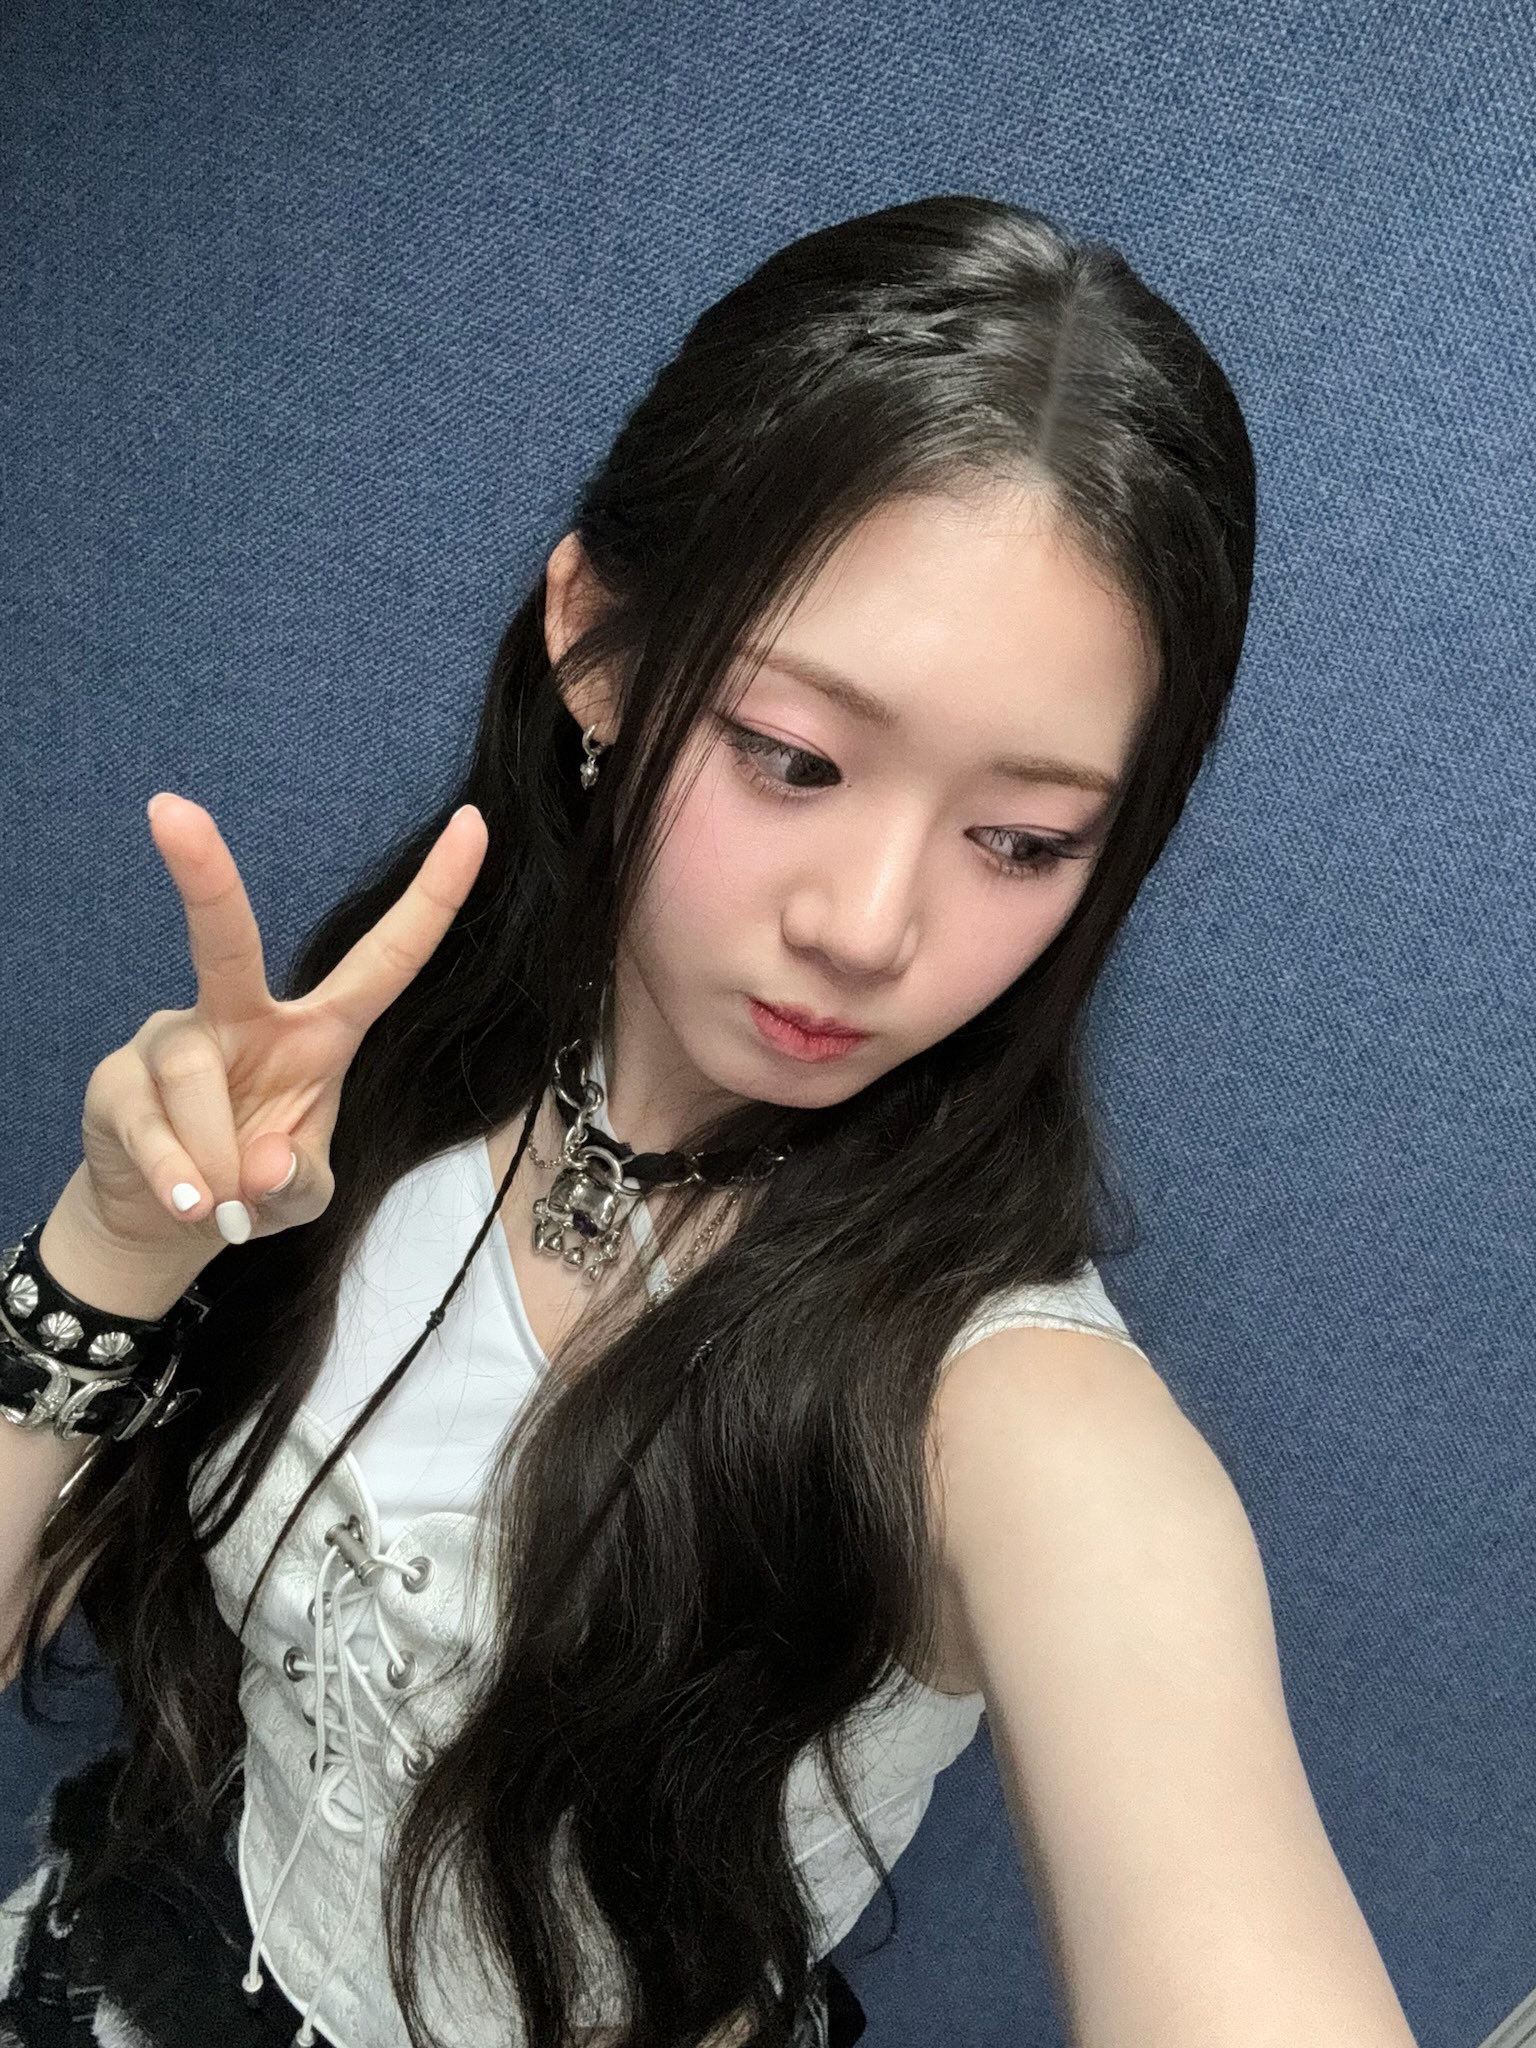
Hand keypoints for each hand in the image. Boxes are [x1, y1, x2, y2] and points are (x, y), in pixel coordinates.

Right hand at [65, 792, 487, 1270]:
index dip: (435, 897)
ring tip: (223, 1203)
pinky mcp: (116, 1080)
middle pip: (226, 940)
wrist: (164, 1220)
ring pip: (196, 1073)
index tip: (475, 823)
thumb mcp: (301, 1194)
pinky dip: (178, 1177)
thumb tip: (265, 1163)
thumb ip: (301, 1182)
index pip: (387, 958)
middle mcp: (243, 1017)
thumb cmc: (253, 1183)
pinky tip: (189, 1205)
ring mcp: (173, 1041)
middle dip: (203, 876)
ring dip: (218, 1156)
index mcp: (318, 1031)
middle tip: (170, 810)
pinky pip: (152, 1125)